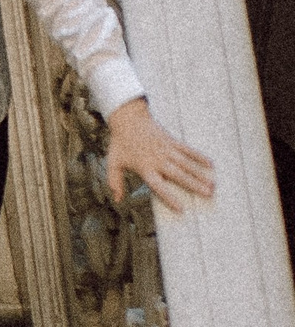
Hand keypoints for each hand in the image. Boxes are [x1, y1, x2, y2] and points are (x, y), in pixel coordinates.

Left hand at [104, 97, 215, 212]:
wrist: (127, 117)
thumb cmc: (120, 142)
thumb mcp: (113, 162)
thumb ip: (114, 182)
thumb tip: (117, 199)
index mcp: (145, 168)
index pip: (159, 186)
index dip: (170, 197)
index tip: (181, 209)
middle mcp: (158, 160)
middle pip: (178, 175)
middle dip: (194, 185)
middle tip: (208, 194)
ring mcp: (166, 149)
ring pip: (186, 163)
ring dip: (200, 174)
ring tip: (213, 184)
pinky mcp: (171, 140)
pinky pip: (187, 149)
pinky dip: (199, 156)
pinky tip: (210, 164)